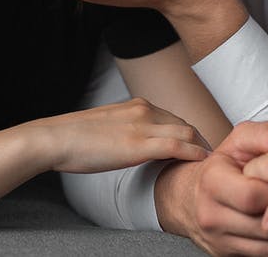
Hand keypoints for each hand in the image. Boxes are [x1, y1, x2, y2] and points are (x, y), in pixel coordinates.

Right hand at [34, 98, 210, 173]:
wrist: (56, 138)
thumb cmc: (74, 138)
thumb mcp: (107, 126)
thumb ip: (126, 130)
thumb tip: (132, 144)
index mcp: (136, 104)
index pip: (173, 117)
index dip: (189, 134)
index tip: (197, 148)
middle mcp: (143, 110)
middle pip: (185, 123)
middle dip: (201, 140)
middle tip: (211, 158)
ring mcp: (142, 126)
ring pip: (186, 132)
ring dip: (202, 147)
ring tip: (210, 163)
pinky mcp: (138, 144)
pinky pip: (177, 146)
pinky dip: (194, 153)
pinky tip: (202, 162)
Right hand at [157, 121, 267, 255]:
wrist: (187, 197)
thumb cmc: (222, 166)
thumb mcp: (238, 141)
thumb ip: (264, 135)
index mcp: (212, 182)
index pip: (252, 195)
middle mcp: (210, 214)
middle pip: (263, 224)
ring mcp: (218, 239)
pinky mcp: (225, 254)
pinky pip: (265, 256)